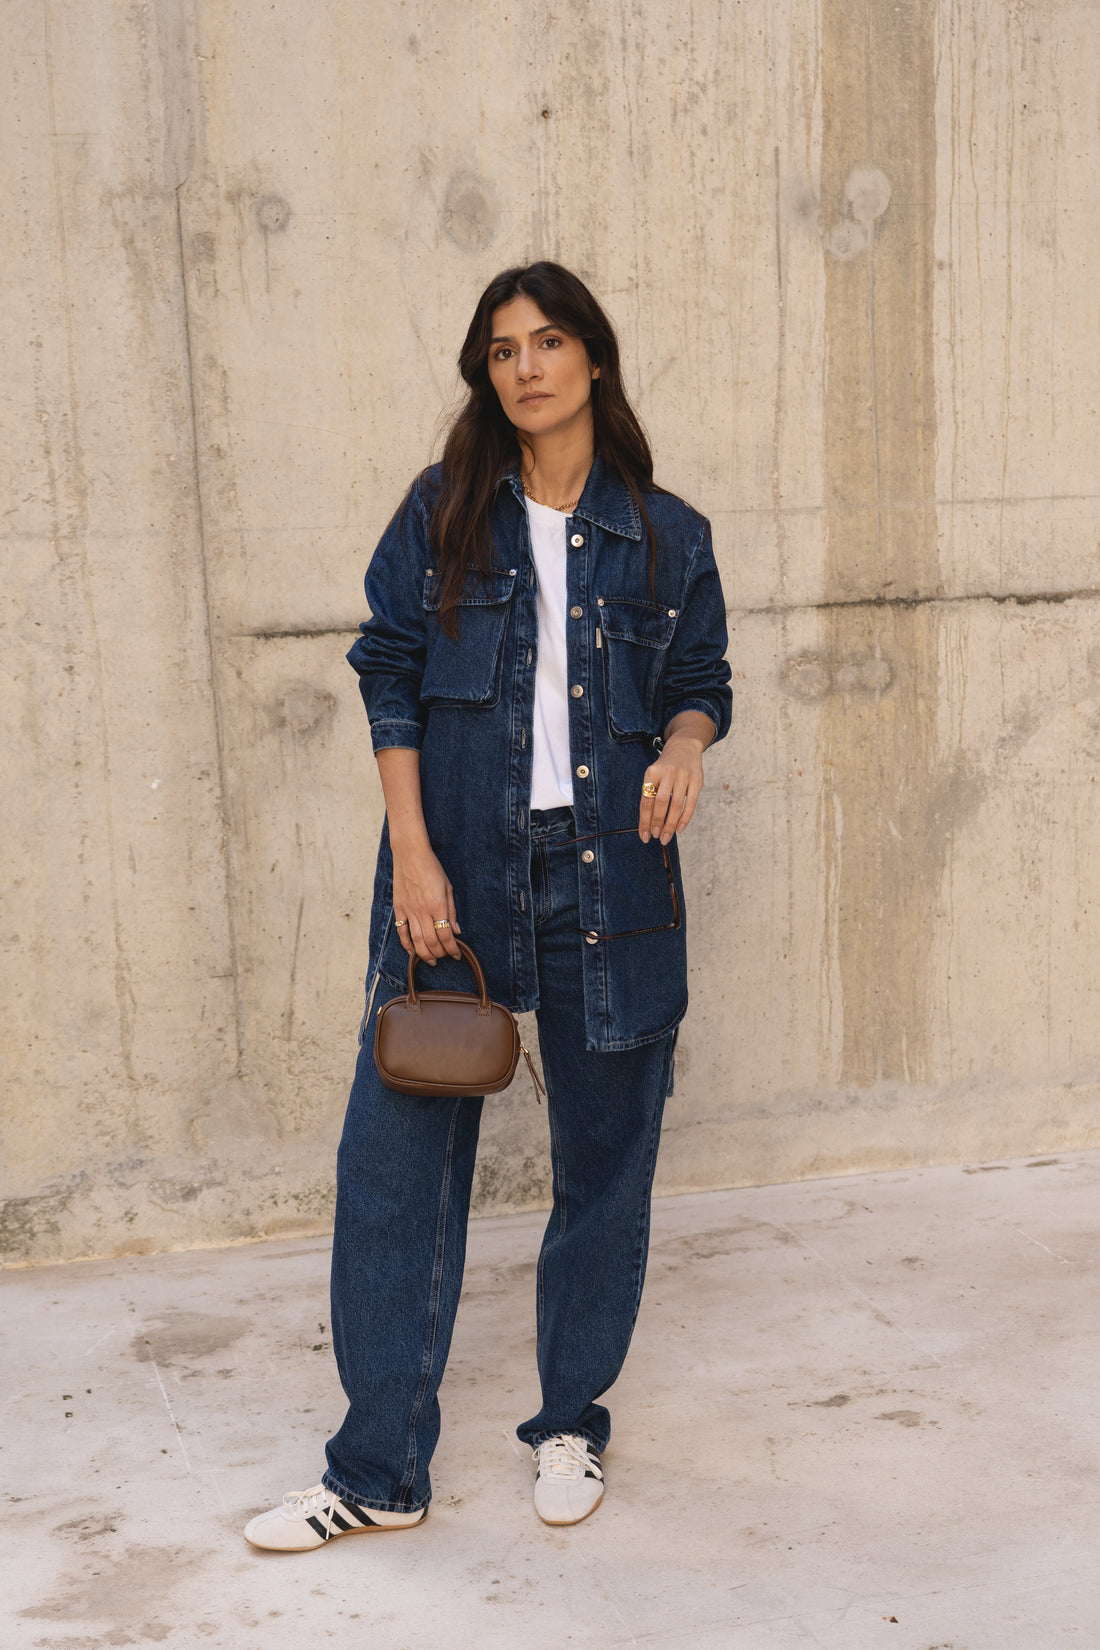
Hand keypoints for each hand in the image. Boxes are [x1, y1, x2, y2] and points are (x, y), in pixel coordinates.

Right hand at [391, 841, 461, 964]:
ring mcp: (409, 911)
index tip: (457, 954)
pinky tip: (412, 952)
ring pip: (416, 941)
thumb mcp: (448, 887)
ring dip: (425, 955)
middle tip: (445, 957)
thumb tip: (456, 931)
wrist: (410, 854)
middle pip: (432, 942)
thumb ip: (452, 911)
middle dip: (441, 954)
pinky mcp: (399, 908)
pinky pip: (401, 932)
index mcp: (438, 905)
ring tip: (432, 961)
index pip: (446, 935)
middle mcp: (423, 911)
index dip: (453, 949)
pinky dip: (406, 945)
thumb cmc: (432, 868)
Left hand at [638, 730, 706, 844]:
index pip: (646, 801)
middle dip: (657, 823)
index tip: (644, 836)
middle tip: (656, 837)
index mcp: (652, 773)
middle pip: (661, 803)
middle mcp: (667, 773)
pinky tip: (680, 829)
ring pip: (676, 805)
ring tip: (666, 837)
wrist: (684, 746)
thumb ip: (651, 795)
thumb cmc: (665, 767)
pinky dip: (685, 818)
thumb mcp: (654, 775)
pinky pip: (691, 803)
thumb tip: (648, 824)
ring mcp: (683, 776)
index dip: (644, 821)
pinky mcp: (697, 781)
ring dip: (670, 824)